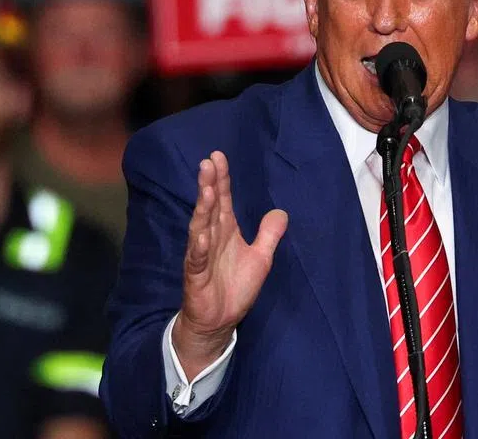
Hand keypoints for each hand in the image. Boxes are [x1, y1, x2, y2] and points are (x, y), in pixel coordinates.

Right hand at [173, 151, 287, 378]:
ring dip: (203, 209)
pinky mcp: (196, 277)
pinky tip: (200, 236)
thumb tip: (281, 211)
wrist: (219, 320)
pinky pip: (197, 260)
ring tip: (206, 190)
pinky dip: (198, 249)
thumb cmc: (235, 286)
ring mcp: (201, 256)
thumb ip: (269, 234)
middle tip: (208, 163)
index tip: (218, 156)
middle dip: (209, 185)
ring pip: (201, 228)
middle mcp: (211, 238)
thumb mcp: (261, 258)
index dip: (222, 179)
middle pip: (210, 207)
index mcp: (225, 231)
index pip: (223, 199)